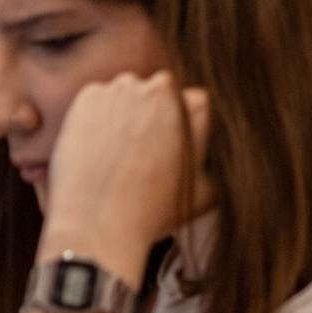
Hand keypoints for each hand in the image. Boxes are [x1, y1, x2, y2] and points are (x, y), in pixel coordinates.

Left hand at [36, 72, 210, 273]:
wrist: (99, 225)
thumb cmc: (156, 212)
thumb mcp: (209, 192)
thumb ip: (219, 163)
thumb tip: (223, 158)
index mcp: (196, 104)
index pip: (195, 104)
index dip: (184, 129)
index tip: (170, 151)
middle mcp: (161, 87)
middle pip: (160, 94)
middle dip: (153, 116)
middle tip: (142, 155)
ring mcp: (123, 88)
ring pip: (127, 95)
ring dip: (125, 115)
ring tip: (118, 156)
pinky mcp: (89, 97)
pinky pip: (97, 101)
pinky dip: (96, 119)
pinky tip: (98, 150)